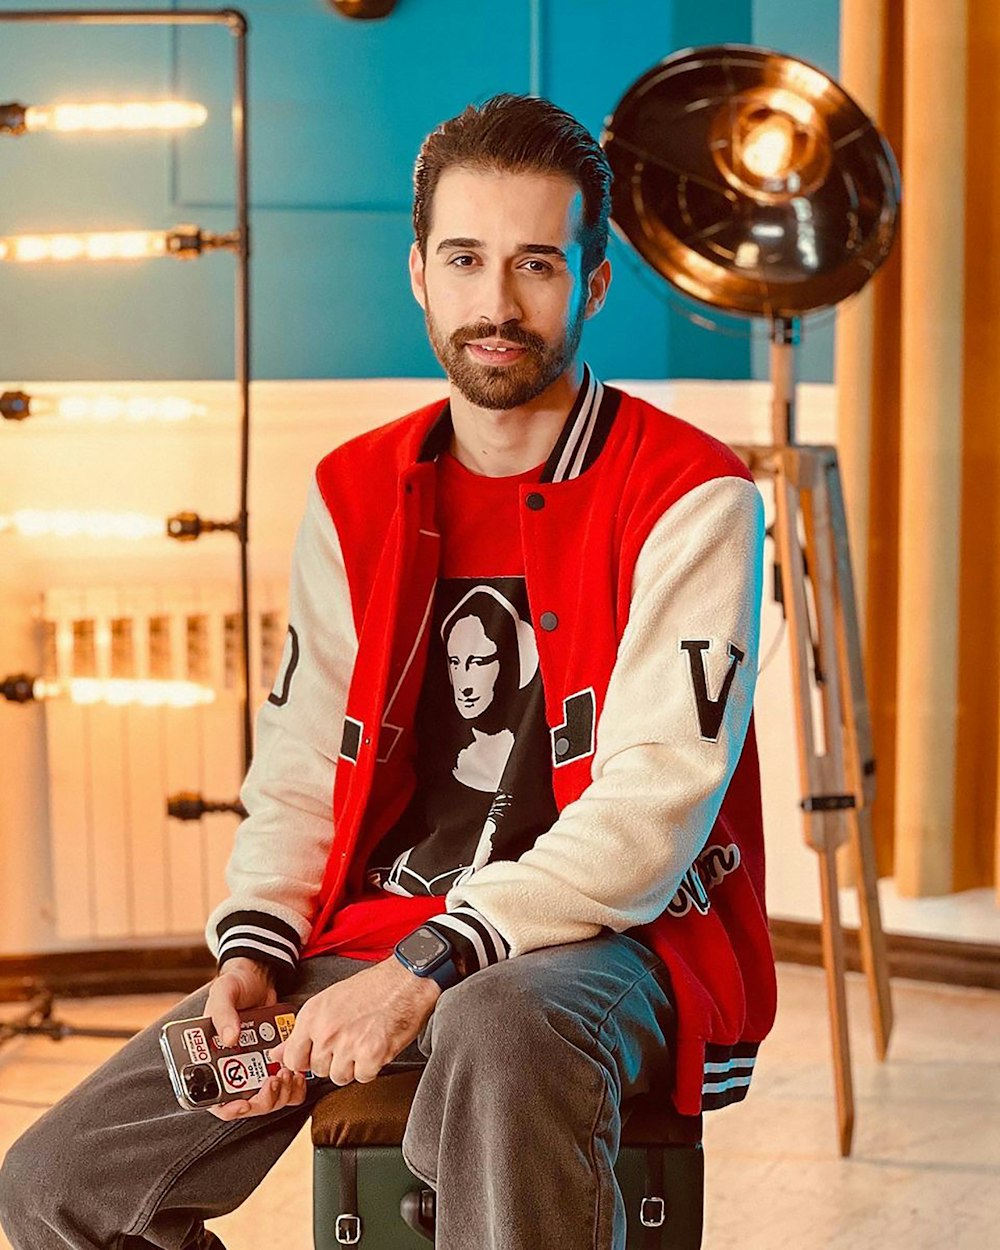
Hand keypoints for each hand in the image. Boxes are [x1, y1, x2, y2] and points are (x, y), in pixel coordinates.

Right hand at [203, 957, 306, 1120]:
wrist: (259, 976)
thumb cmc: (235, 985)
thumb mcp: (224, 993)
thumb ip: (223, 1013)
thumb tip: (229, 1039)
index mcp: (211, 1060)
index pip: (214, 1100)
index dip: (227, 1109)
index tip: (243, 1104)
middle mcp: (233, 1069)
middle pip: (247, 1104)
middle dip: (263, 1099)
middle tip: (274, 1080)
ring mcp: (256, 1067)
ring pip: (269, 1099)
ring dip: (280, 1092)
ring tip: (288, 1071)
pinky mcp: (275, 1061)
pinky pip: (287, 1085)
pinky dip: (294, 1084)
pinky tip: (298, 1070)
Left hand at [270, 955, 440, 1085]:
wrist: (406, 980)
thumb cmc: (374, 986)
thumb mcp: (331, 1000)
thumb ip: (305, 1028)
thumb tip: (279, 1053)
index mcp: (312, 1015)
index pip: (291, 1058)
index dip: (304, 1061)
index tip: (312, 1058)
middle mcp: (326, 1031)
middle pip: (317, 1069)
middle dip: (333, 1060)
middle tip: (349, 1041)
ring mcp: (347, 1045)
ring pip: (339, 1076)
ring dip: (353, 1065)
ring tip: (364, 1042)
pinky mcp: (370, 1056)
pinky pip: (363, 1077)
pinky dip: (372, 1066)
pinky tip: (377, 1046)